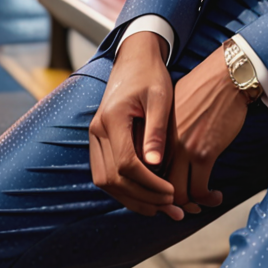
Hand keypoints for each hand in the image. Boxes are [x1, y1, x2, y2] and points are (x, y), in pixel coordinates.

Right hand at [89, 31, 183, 218]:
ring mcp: (95, 136)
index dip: (149, 183)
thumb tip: (155, 164)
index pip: (126, 164)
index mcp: (112, 119)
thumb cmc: (151, 75)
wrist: (134, 59)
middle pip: (112, 179)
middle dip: (142, 197)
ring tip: (160, 208)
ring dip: (131, 198)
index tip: (172, 192)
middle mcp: (97, 131)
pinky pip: (106, 173)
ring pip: (105, 181)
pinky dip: (124, 189)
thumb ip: (156, 131)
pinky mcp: (99, 140)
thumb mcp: (160, 97)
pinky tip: (146, 195)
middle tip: (170, 207)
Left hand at [165, 45, 249, 213]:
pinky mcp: (204, 154)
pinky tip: (215, 196)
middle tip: (182, 208)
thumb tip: (163, 150)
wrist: (225, 77)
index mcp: (154, 132)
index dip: (154, 187)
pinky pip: (200, 189)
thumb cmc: (202, 88)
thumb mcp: (173, 105)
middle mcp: (165, 144)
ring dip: (190, 206)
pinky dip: (207, 199)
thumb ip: (164, 129)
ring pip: (178, 194)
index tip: (167, 193)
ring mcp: (184, 150)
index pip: (145, 170)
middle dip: (168, 203)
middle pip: (157, 186)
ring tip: (201, 204)